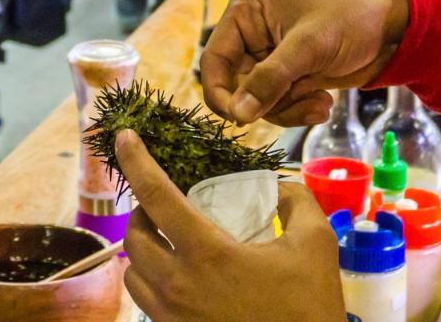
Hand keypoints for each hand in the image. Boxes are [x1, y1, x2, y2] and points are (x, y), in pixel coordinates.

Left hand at [116, 131, 344, 321]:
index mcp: (205, 252)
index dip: (135, 159)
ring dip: (143, 250)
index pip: (155, 193)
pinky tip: (179, 280)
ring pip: (133, 272)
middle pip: (134, 234)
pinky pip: (146, 303)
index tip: (124, 136)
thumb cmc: (308, 311)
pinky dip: (152, 283)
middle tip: (165, 206)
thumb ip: (297, 201)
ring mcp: (171, 316)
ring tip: (168, 242)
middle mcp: (176, 283)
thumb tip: (277, 185)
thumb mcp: (317, 246)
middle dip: (142, 212)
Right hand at [201, 0, 410, 126]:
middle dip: (269, 102)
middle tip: (301, 103)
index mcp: (244, 15)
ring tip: (321, 101)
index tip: (239, 119)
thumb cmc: (348, 18)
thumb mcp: (308, 46)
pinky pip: (280, 105)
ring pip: (259, 102)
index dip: (221, 92)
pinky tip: (324, 102)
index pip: (214, 61)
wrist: (393, 27)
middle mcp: (250, 37)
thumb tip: (238, 114)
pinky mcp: (289, 77)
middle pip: (237, 87)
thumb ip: (270, 80)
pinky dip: (300, 110)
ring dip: (289, 109)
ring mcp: (269, 59)